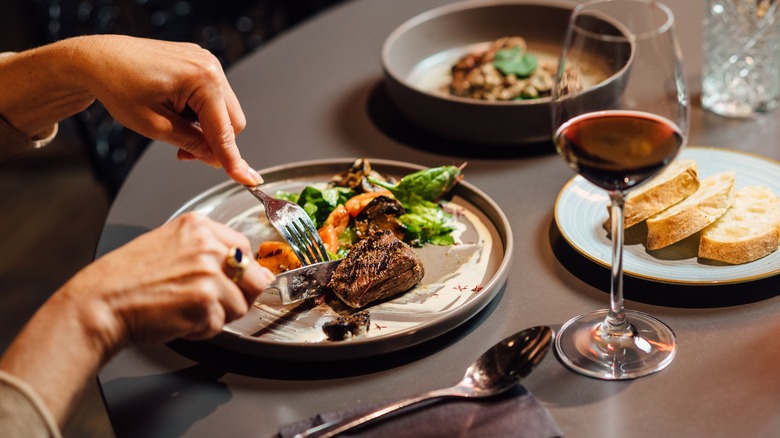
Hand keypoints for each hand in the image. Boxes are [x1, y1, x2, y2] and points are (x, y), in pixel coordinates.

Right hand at [63, 213, 273, 350]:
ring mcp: (209, 273)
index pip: (244, 248)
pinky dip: (202, 330)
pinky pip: (220, 325)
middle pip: (255, 277)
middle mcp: (207, 246)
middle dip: (240, 295)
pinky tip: (179, 320)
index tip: (232, 282)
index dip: (242, 271)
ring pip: (240, 305)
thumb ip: (205, 250)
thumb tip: (243, 266)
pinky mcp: (206, 302)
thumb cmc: (126, 279)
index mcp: (199, 227)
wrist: (100, 303)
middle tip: (214, 302)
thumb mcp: (168, 244)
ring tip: (188, 310)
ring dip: (218, 315)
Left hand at [73, 35, 261, 184]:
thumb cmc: (118, 85)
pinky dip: (200, 113)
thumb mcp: (155, 126)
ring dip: (206, 128)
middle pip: (232, 121)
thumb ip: (192, 143)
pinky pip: (212, 98)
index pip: (224, 130)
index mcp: (203, 79)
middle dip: (213, 142)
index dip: (232, 159)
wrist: (98, 60)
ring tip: (174, 129)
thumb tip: (215, 159)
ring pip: (223, 111)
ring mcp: (206, 63)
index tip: (247, 179)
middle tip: (184, 153)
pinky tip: (177, 113)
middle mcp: (211, 67)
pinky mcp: (199, 64)